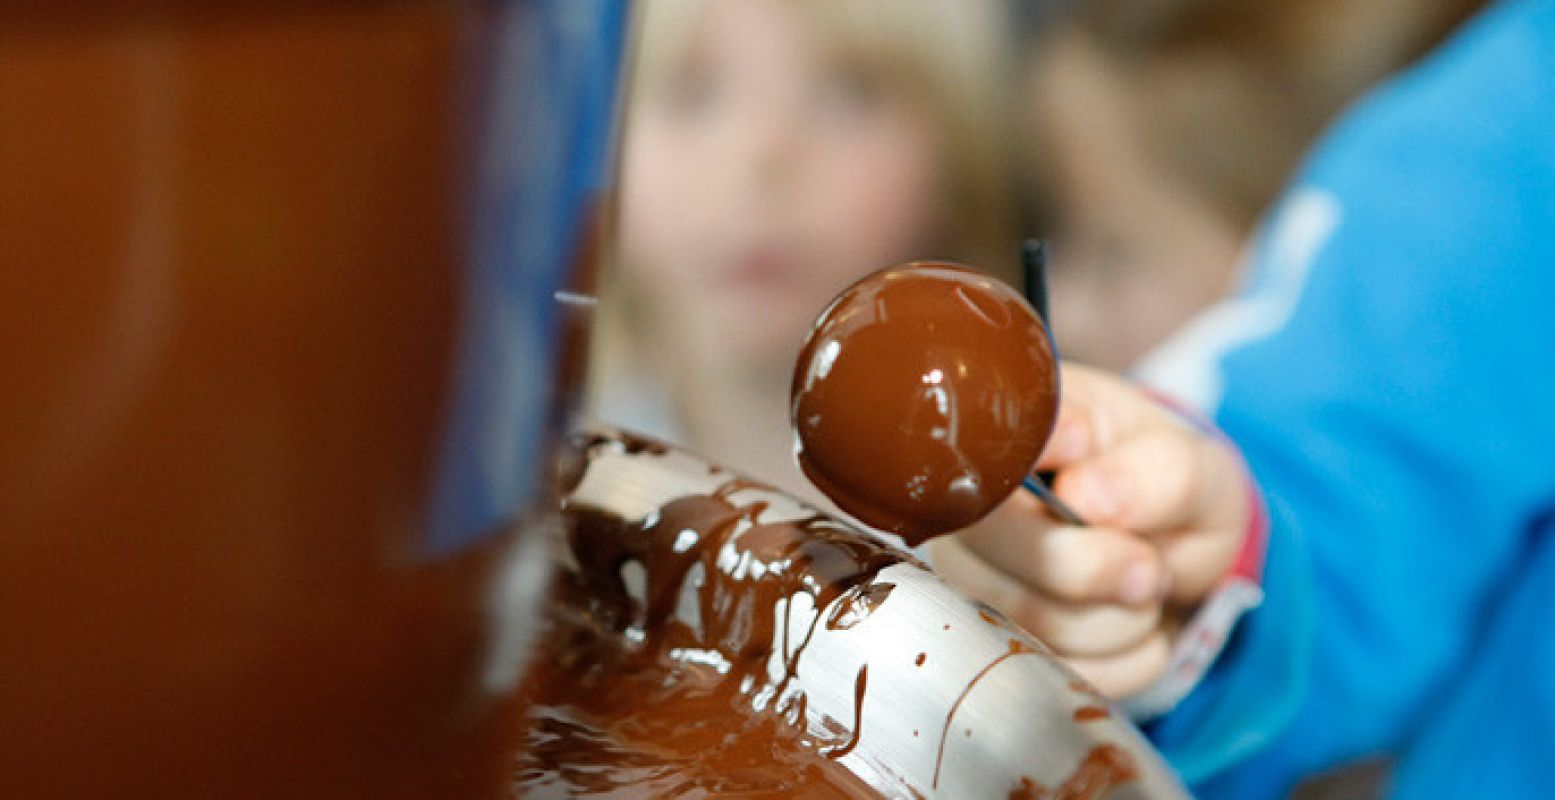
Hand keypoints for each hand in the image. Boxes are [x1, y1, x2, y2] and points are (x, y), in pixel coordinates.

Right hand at [929, 363, 1248, 697]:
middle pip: (1020, 557)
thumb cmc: (1163, 486)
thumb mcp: (1192, 463)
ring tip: (1141, 583)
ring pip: (1039, 625)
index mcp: (1012, 439)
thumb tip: (1082, 495)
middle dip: (1109, 569)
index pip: (993, 458)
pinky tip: (1130, 621)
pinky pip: (1065, 671)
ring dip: (1125, 618)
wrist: (1170, 545)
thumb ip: (1156, 469)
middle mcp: (970, 509)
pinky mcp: (998, 645)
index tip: (1098, 477)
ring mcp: (974, 579)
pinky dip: (1127, 658)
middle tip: (1148, 557)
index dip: (1057, 481)